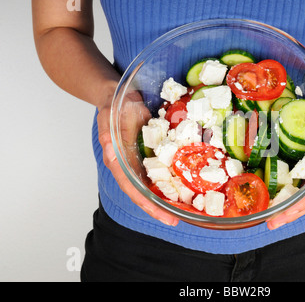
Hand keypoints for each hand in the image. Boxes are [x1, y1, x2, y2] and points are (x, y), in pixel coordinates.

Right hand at [97, 89, 178, 226]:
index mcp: (119, 163)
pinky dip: (172, 179)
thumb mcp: (110, 120)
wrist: (120, 97)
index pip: (133, 189)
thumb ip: (109, 138)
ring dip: (168, 197)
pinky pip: (163, 169)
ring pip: (154, 184)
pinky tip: (185, 185)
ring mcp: (141, 162)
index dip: (148, 204)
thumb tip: (112, 157)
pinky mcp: (152, 154)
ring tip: (184, 209)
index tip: (163, 216)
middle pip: (145, 192)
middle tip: (177, 218)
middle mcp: (130, 167)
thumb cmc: (114, 109)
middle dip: (160, 207)